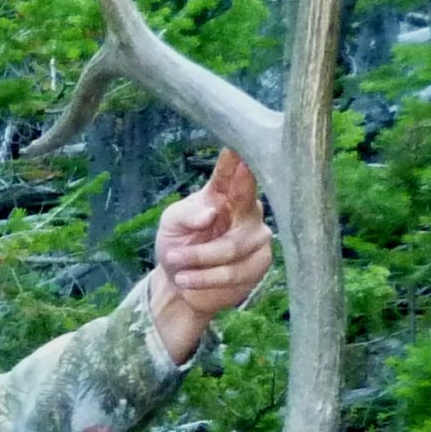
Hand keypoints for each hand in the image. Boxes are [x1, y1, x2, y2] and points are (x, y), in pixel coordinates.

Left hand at [148, 150, 273, 363]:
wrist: (179, 285)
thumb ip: (187, 213)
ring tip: (175, 267)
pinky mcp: (259, 263)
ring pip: (234, 246)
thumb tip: (211, 213)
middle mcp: (247, 210)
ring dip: (198, 260)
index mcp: (225, 193)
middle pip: (243, 207)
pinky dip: (206, 278)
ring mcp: (257, 237)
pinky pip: (235, 271)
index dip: (239, 159)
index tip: (239, 146)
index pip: (235, 171)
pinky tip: (188, 280)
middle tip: (173, 253)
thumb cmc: (177, 244)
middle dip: (205, 235)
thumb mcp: (171, 224)